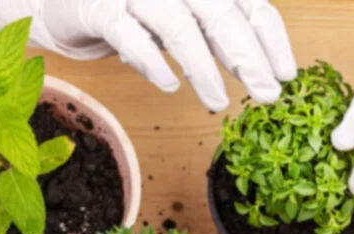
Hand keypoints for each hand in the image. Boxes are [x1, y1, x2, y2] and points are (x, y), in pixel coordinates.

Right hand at [0, 0, 296, 111]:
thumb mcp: (185, 20)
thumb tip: (263, 71)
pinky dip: (152, 61)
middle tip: (267, 93)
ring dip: (202, 68)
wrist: (66, 1)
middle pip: (218, 11)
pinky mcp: (98, 8)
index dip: (270, 38)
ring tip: (218, 103)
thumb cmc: (135, 12)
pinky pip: (128, 33)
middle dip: (246, 55)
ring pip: (177, 24)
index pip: (247, 1)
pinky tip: (170, 86)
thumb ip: (219, 37)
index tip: (287, 76)